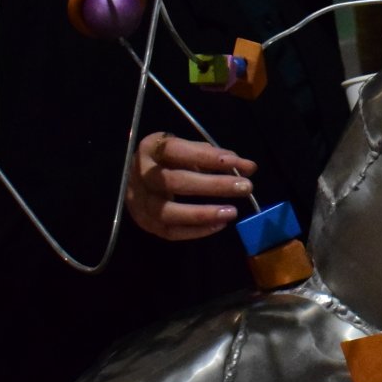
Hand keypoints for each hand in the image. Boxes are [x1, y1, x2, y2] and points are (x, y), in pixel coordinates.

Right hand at [126, 132, 256, 240]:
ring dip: (203, 213)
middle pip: (174, 182)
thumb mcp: (186, 150)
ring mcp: (139, 202)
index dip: (206, 157)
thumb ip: (215, 157)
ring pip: (168, 211)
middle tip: (245, 187)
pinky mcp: (144, 223)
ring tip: (232, 212)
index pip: (177, 151)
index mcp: (151, 149)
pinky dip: (195, 230)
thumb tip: (248, 167)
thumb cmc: (168, 161)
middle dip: (213, 185)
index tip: (236, 162)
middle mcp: (141, 176)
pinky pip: (169, 231)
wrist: (134, 180)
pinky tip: (219, 225)